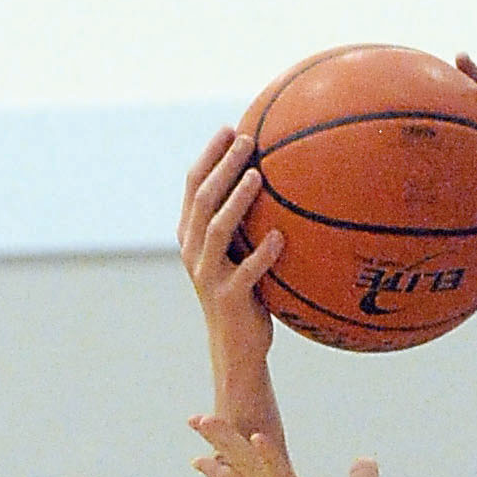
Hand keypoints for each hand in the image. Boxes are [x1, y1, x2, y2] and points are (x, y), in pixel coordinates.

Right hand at [178, 126, 284, 425]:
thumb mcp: (242, 253)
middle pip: (201, 199)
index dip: (209, 155)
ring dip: (236, 201)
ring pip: (215, 230)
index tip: (230, 127)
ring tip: (258, 176)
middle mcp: (193, 253)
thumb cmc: (247, 295)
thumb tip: (284, 179)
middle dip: (221, 165)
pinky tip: (281, 238)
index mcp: (191, 237)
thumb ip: (248, 222)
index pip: (192, 186)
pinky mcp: (228, 300)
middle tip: (247, 141)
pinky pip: (245, 273)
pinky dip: (262, 255)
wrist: (237, 349)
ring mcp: (208, 276)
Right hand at [191, 421, 402, 476]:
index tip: (209, 442)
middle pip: (243, 464)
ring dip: (228, 443)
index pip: (256, 469)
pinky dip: (270, 458)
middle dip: (219, 440)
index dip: (233, 454)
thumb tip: (363, 461)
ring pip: (250, 468)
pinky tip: (257, 437)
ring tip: (205, 420)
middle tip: (193, 418)